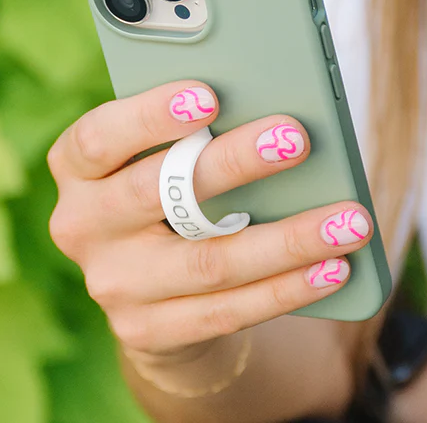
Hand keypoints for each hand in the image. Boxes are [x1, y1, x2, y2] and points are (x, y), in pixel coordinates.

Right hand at [46, 81, 373, 359]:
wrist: (150, 285)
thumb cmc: (172, 188)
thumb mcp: (163, 154)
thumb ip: (194, 131)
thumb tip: (275, 110)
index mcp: (77, 168)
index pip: (98, 137)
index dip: (148, 115)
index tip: (209, 94)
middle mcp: (81, 226)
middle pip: (156, 193)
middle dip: (232, 163)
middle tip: (297, 137)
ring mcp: (112, 285)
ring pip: (207, 261)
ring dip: (287, 239)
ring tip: (349, 218)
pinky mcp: (145, 330)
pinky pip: (226, 310)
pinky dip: (286, 288)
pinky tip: (333, 268)